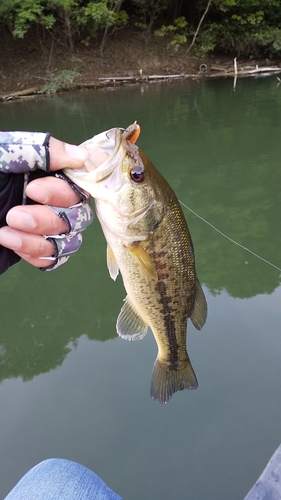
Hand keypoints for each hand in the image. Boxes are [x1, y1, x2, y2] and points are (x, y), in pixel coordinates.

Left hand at [0, 137, 92, 268]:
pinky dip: (36, 253)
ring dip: (40, 239)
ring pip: (67, 240)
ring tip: (5, 232)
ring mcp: (40, 226)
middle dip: (48, 218)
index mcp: (40, 171)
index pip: (77, 183)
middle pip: (77, 215)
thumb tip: (83, 157)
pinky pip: (52, 259)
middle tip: (13, 215)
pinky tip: (10, 244)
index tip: (35, 188)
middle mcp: (46, 198)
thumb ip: (37, 151)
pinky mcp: (29, 248)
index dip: (64, 190)